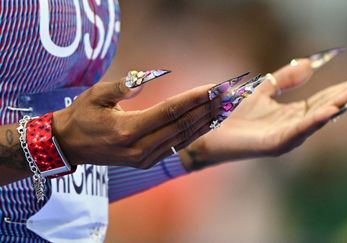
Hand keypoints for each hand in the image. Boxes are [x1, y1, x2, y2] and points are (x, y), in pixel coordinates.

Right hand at [52, 75, 220, 168]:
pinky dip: (196, 133)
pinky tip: (210, 122)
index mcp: (127, 130)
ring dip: (207, 121)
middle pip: (182, 125)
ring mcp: (144, 158)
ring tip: (226, 107)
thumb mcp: (95, 96)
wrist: (69, 146)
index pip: (169, 111)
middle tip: (229, 94)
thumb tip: (145, 78)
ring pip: (184, 137)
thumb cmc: (82, 116)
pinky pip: (177, 146)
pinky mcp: (147, 162)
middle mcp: (139, 147)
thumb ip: (120, 87)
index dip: (194, 98)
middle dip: (208, 108)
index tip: (214, 87)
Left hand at [182, 60, 346, 168]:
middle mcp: (292, 127)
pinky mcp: (274, 144)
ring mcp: (284, 137)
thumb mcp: (263, 89)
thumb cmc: (233, 112)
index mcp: (291, 115)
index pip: (322, 101)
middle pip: (323, 110)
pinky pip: (297, 132)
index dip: (340, 91)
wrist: (209, 128)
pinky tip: (328, 111)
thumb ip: (285, 79)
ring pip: (314, 121)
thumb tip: (309, 65)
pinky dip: (313, 122)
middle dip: (344, 98)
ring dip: (335, 107)